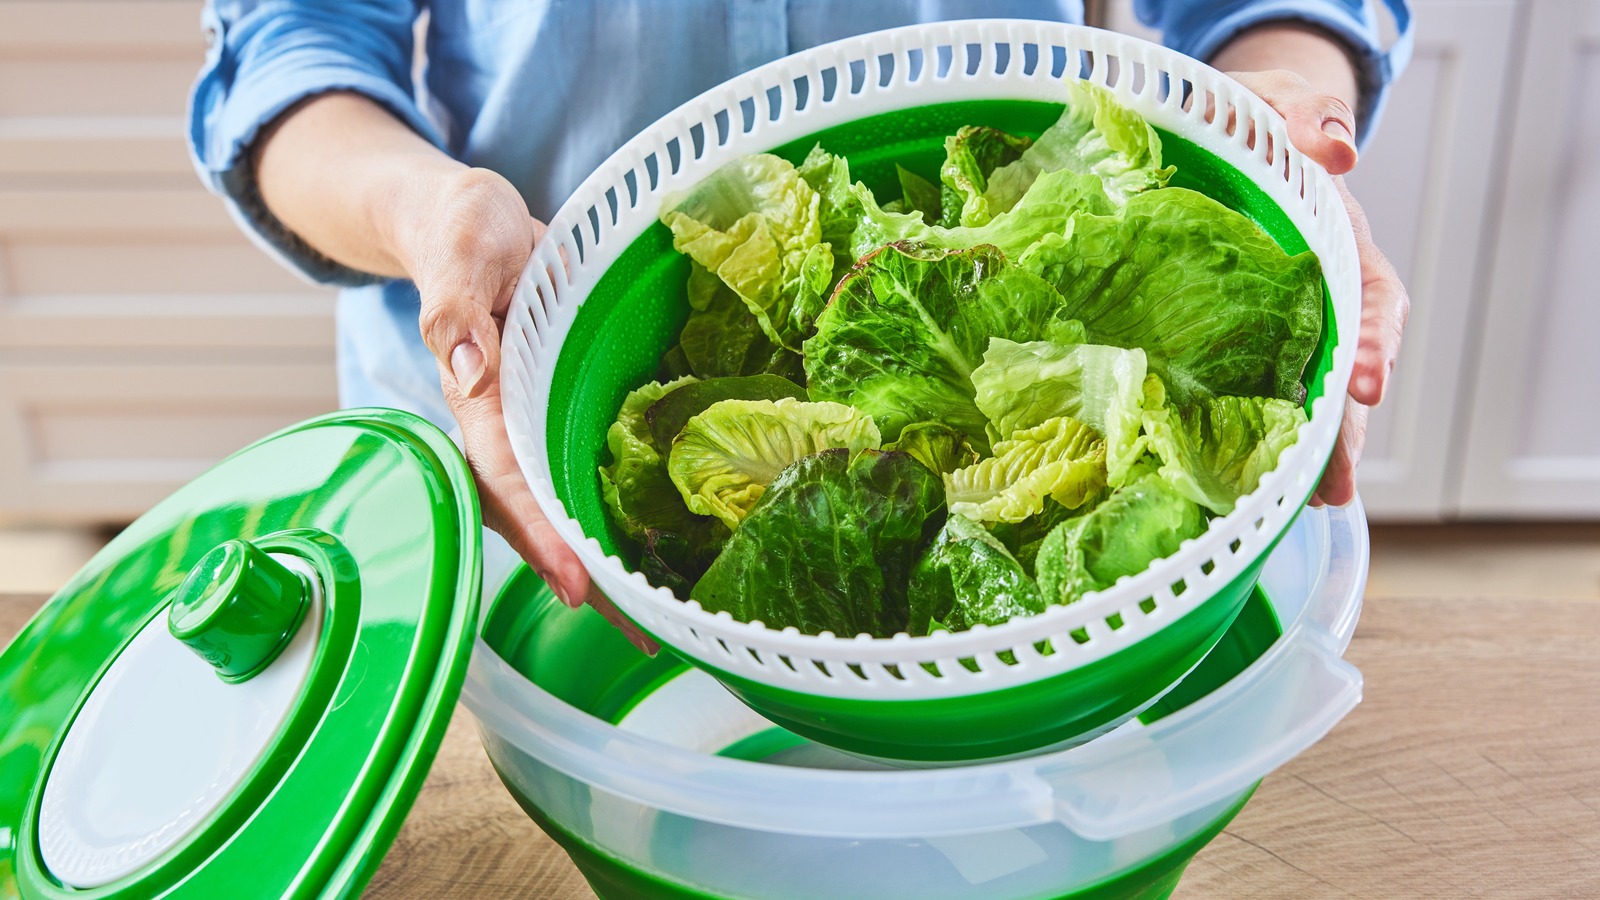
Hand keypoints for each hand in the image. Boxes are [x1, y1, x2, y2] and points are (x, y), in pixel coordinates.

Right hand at [397, 167, 656, 651]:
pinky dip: (609, 512)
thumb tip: (467, 372)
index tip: (580, 584)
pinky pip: (578, 469)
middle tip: (637, 632)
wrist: (468, 217)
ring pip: (558, 503)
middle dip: (580, 574)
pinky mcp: (554, 409)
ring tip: (652, 619)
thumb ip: (456, 306)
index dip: (544, 533)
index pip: (508, 475)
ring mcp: (528, 420)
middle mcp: (500, 420)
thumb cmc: (461, 227)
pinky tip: (651, 546)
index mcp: (475, 392)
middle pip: (534, 513)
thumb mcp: (460, 246)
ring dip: (599, 559)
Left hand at [1224, 69, 1409, 507]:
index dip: (1374, 346)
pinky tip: (1242, 478)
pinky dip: (1252, 433)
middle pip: (1344, 372)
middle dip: (1345, 430)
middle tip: (1335, 485)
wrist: (1218, 133)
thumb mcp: (1284, 106)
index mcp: (1342, 248)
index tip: (1366, 386)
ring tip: (1304, 502)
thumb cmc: (1261, 124)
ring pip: (1304, 394)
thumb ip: (1310, 117)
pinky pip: (1249, 391)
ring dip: (1309, 448)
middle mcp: (1320, 299)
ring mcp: (1279, 327)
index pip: (1373, 302)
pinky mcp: (1231, 343)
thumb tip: (1336, 148)